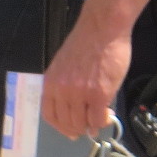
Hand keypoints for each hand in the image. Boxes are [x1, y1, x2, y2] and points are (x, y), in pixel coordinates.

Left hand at [40, 16, 129, 139]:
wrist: (102, 27)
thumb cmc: (86, 41)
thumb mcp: (65, 64)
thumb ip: (65, 85)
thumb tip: (73, 107)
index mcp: (51, 82)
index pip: (49, 115)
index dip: (60, 126)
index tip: (70, 129)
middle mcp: (62, 91)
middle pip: (66, 122)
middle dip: (78, 128)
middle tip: (88, 126)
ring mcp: (80, 93)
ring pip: (82, 123)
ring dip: (91, 125)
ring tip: (99, 119)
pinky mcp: (98, 94)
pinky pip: (97, 118)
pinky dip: (102, 121)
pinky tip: (107, 116)